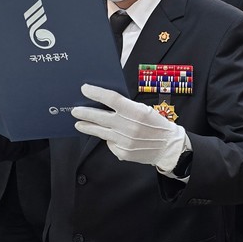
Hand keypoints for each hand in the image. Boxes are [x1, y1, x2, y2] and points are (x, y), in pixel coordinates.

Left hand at [71, 84, 186, 172]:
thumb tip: (104, 101)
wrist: (168, 147)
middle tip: (75, 110)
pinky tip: (109, 136)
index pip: (111, 99)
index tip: (85, 89)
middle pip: (101, 117)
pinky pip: (110, 143)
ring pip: (100, 132)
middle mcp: (129, 126)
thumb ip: (126, 107)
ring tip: (79, 124)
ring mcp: (125, 141)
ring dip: (88, 127)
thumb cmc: (155, 124)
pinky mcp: (123, 153)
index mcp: (136, 111)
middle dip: (85, 112)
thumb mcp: (144, 110)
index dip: (96, 93)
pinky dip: (108, 139)